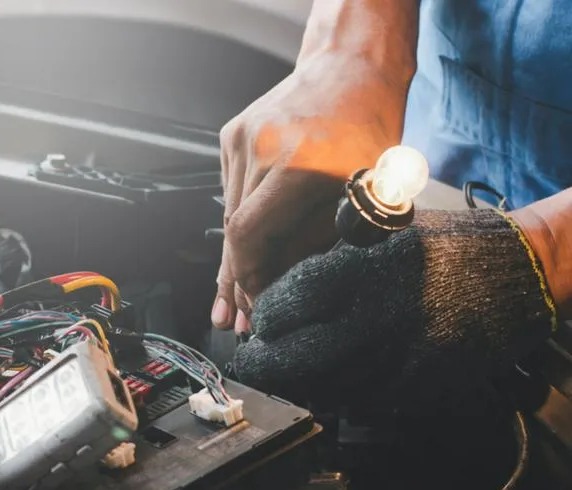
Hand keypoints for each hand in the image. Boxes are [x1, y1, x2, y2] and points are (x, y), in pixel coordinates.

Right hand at [212, 51, 410, 331]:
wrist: (349, 65)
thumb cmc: (367, 128)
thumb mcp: (359, 195)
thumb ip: (314, 241)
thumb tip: (281, 280)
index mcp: (297, 164)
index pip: (249, 236)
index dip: (248, 279)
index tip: (257, 306)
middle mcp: (259, 148)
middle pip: (233, 231)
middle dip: (238, 280)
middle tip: (237, 318)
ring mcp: (240, 137)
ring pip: (229, 214)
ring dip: (236, 255)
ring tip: (234, 297)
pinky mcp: (232, 134)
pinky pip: (231, 191)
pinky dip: (240, 220)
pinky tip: (246, 248)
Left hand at [234, 209, 553, 406]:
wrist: (520, 275)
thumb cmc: (451, 247)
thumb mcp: (387, 233)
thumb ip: (336, 261)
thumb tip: (287, 293)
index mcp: (369, 270)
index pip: (292, 300)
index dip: (266, 316)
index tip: (259, 322)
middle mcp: (382, 318)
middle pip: (299, 357)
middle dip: (263, 364)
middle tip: (251, 361)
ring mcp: (403, 359)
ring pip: (326, 389)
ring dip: (293, 385)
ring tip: (280, 375)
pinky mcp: (422, 386)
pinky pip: (363, 402)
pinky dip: (333, 396)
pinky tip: (323, 384)